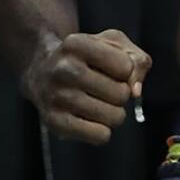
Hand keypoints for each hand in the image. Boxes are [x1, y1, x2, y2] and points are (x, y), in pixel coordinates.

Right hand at [25, 29, 150, 144]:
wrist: (42, 72)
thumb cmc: (86, 57)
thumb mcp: (111, 43)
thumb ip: (136, 60)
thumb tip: (136, 90)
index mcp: (76, 43)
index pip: (125, 66)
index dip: (126, 70)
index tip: (112, 69)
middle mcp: (63, 68)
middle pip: (121, 94)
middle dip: (121, 94)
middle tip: (106, 89)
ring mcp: (56, 96)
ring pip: (114, 117)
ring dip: (114, 113)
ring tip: (100, 104)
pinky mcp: (54, 122)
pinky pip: (100, 136)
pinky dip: (103, 131)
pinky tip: (92, 120)